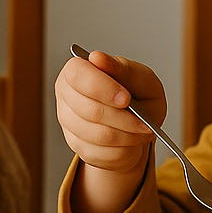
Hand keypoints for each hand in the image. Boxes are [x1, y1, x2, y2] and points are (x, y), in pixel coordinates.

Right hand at [55, 49, 166, 212]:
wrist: (140, 122)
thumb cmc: (138, 93)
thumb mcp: (139, 77)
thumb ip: (121, 68)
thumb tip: (96, 58)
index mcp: (76, 71)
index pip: (78, 75)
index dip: (103, 88)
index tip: (126, 99)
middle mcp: (66, 96)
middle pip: (89, 110)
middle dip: (123, 119)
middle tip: (145, 123)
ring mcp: (69, 124)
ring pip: (98, 136)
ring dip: (127, 136)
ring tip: (143, 131)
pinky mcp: (78, 147)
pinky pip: (102, 154)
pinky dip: (124, 150)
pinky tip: (132, 141)